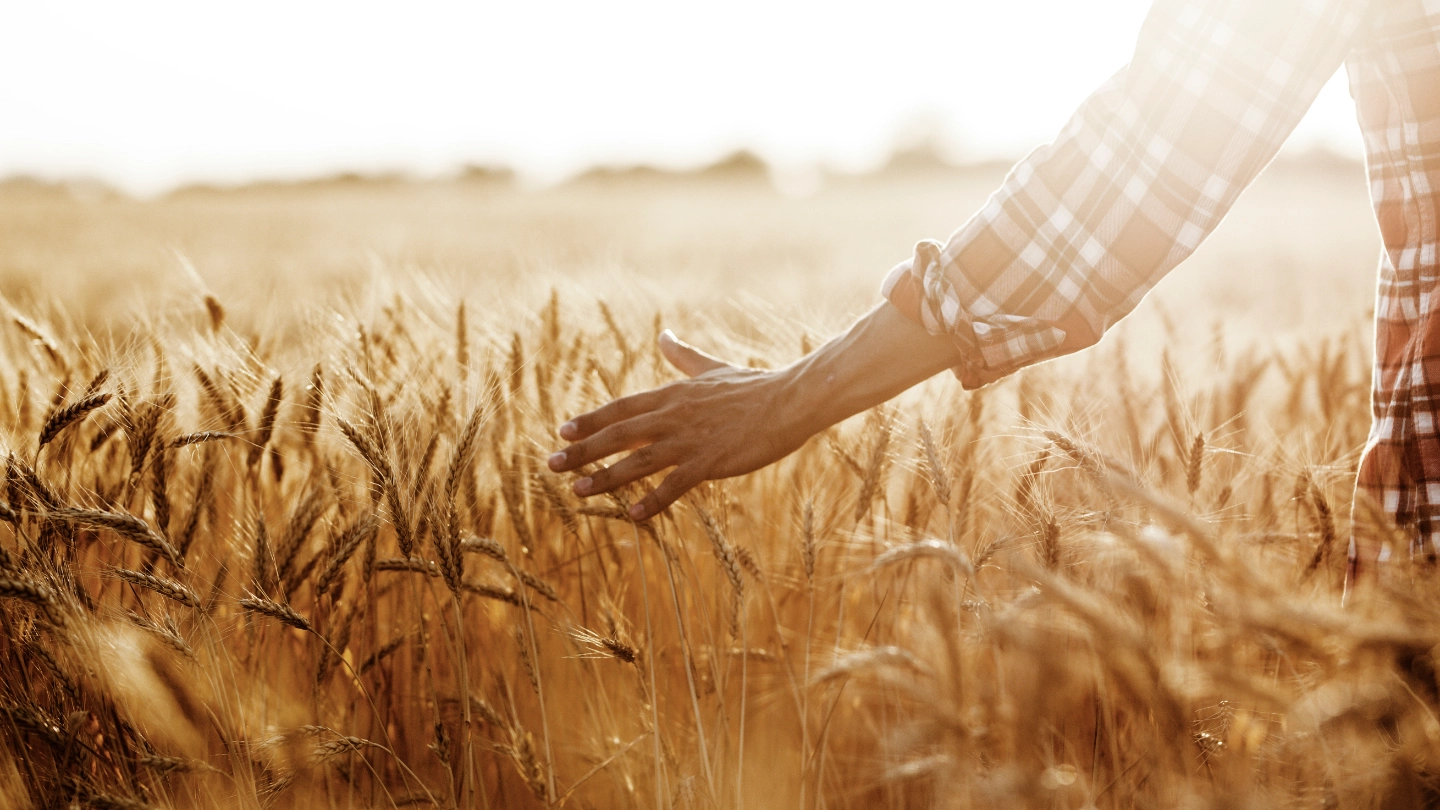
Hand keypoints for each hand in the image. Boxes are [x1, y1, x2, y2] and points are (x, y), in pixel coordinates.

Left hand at [547, 303, 965, 520]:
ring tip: (579, 492)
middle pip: (619, 434)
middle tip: (552, 466)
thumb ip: (683, 356)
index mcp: (673, 395)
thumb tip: (664, 335)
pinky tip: (632, 515)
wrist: (791, 399)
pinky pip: (675, 484)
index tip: (563, 433)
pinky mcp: (711, 461)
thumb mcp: (712, 368)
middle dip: (583, 451)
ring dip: (605, 477)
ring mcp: (691, 439)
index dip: (591, 422)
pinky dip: (653, 500)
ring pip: (638, 460)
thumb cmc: (754, 386)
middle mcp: (674, 416)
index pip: (622, 408)